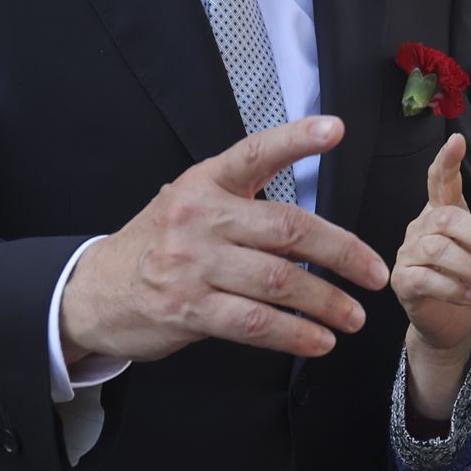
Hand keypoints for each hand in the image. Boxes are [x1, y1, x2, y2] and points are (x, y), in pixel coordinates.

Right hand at [58, 116, 389, 362]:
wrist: (94, 290)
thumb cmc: (159, 245)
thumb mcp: (190, 203)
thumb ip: (243, 202)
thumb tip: (312, 225)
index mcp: (206, 182)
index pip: (255, 153)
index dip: (296, 139)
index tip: (335, 129)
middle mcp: (200, 217)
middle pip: (287, 228)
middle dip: (342, 252)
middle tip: (375, 273)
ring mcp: (193, 265)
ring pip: (278, 281)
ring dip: (326, 302)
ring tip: (353, 316)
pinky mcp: (188, 309)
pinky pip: (254, 323)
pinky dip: (295, 334)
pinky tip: (319, 341)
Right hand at [393, 135, 470, 355]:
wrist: (453, 321)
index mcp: (442, 211)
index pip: (440, 180)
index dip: (447, 161)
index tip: (456, 139)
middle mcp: (421, 226)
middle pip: (447, 218)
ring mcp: (408, 253)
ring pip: (439, 250)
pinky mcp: (402, 281)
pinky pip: (426, 280)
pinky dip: (454, 288)